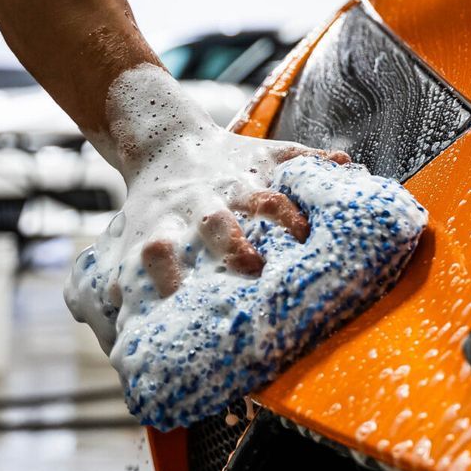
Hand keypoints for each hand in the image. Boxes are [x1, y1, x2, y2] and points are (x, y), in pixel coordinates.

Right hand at [64, 65, 347, 351]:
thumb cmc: (233, 160)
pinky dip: (122, 296)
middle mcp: (203, 206)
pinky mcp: (136, 242)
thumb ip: (309, 162)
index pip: (268, 200)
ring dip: (171, 280)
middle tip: (250, 276)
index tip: (304, 241)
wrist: (165, 141)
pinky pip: (123, 271)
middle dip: (233, 251)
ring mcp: (166, 225)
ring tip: (180, 316)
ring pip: (162, 250)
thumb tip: (348, 166)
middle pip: (217, 226)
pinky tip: (125, 330)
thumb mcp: (271, 153)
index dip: (286, 219)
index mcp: (241, 187)